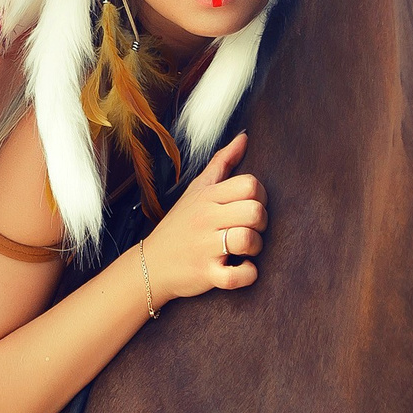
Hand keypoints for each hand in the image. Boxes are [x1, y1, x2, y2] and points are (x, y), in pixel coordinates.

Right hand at [142, 133, 266, 300]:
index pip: (250, 185)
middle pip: (255, 212)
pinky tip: (242, 269)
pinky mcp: (206, 274)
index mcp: (207, 197)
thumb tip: (244, 137)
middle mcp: (206, 219)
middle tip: (250, 228)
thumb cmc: (180, 224)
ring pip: (248, 240)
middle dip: (261, 223)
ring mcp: (205, 247)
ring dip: (256, 248)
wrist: (151, 264)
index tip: (249, 207)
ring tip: (246, 249)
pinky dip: (248, 274)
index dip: (260, 196)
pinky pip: (237, 275)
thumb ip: (222, 162)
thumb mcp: (197, 190)